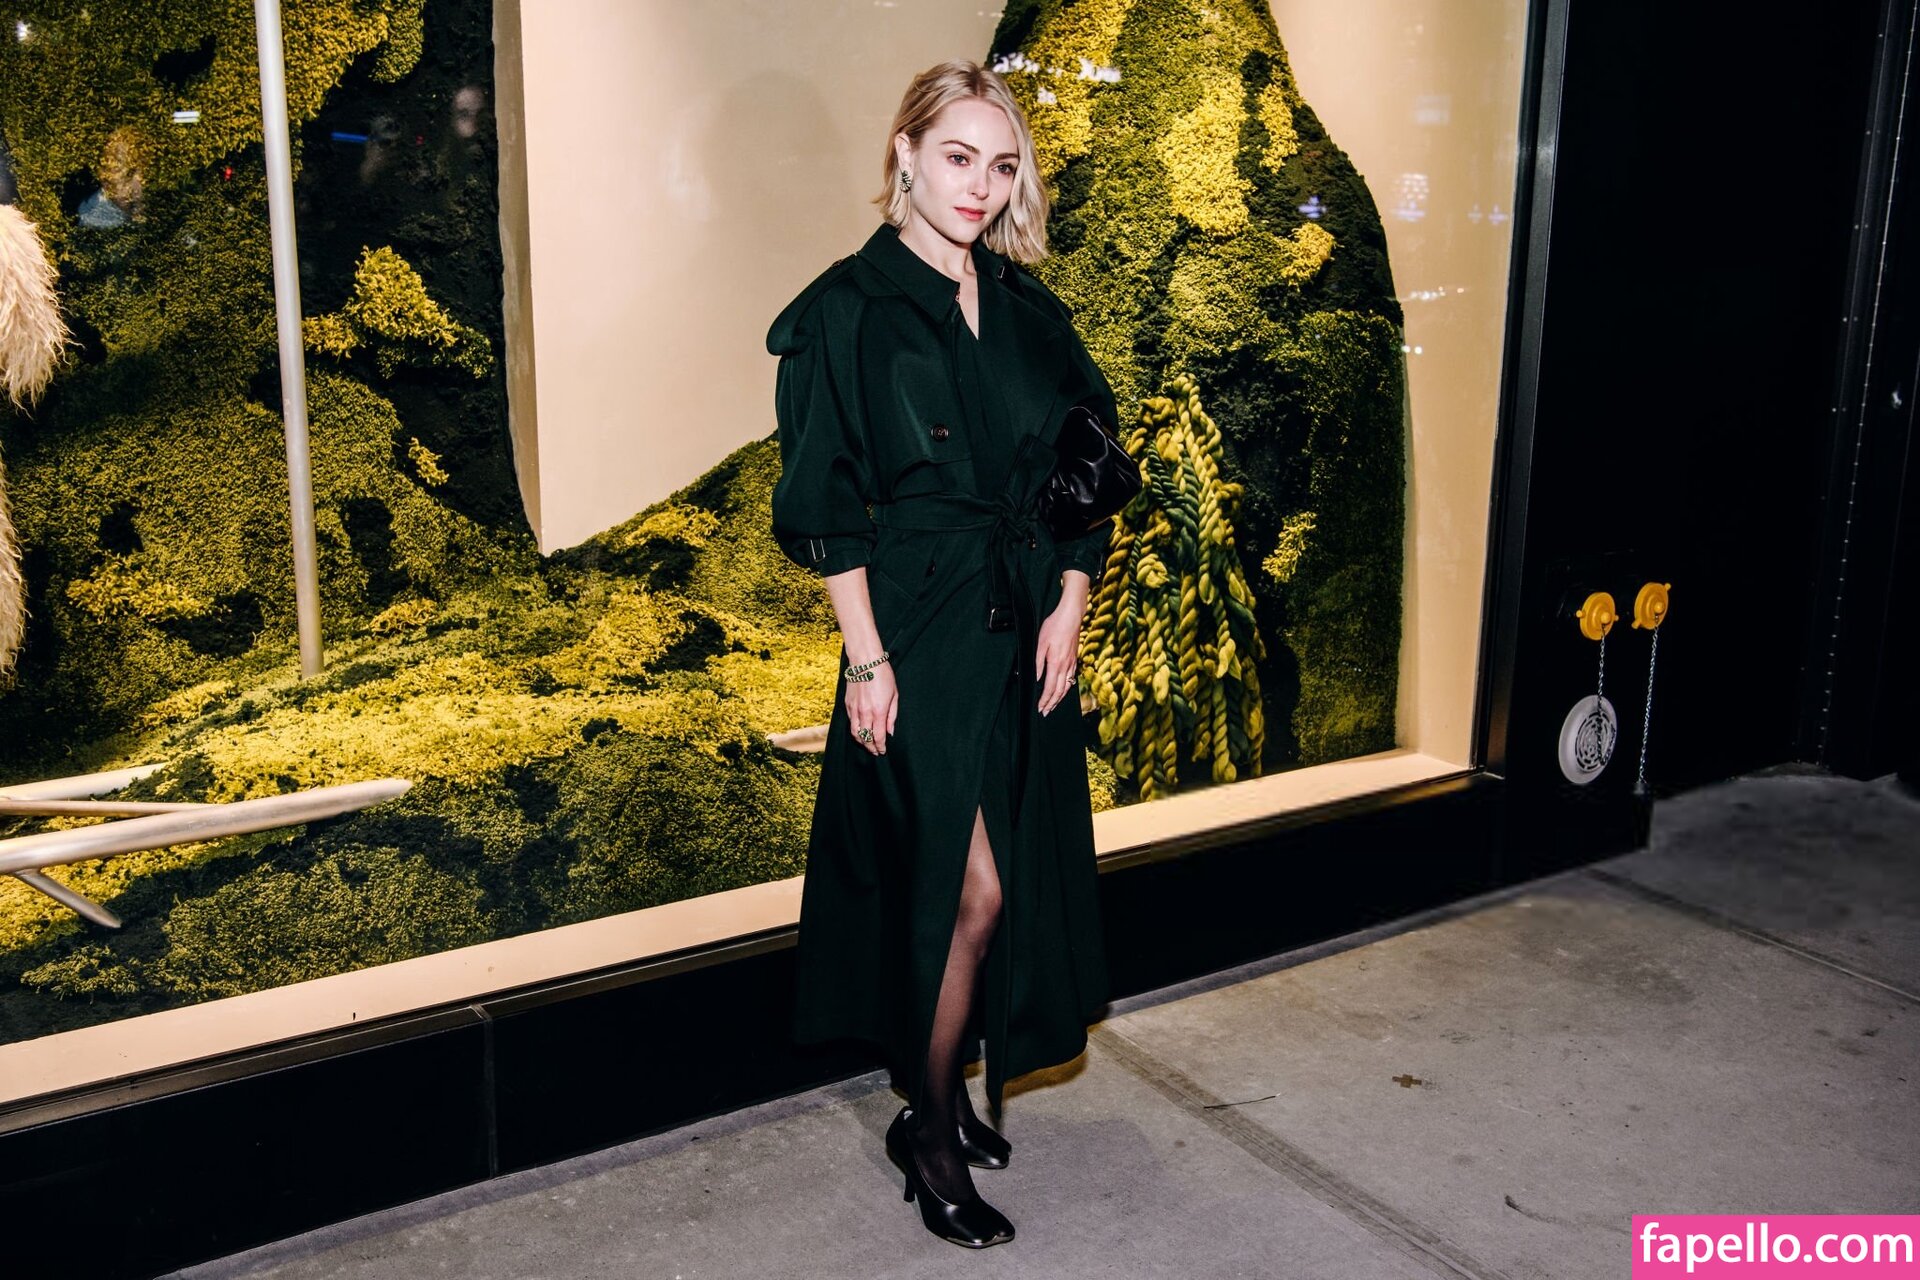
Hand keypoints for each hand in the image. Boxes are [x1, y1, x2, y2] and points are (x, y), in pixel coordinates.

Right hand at [845, 660, 897, 754]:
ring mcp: (854, 709)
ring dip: (861, 742)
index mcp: (878, 711)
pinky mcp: (847, 704)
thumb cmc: (883, 675)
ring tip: (867, 745)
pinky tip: (860, 732)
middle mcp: (865, 712)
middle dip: (871, 748)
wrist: (865, 661)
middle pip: (866, 738)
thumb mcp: (894, 695)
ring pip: (855, 733)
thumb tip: (890, 732)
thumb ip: (892, 716)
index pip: (878, 736)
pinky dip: (855, 731)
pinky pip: (851, 723)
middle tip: (876, 751)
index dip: (881, 746)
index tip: (883, 751)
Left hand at [1035, 571, 1090, 715]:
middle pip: (1059, 691)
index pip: (1050, 688)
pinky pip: (1072, 678)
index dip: (1045, 700)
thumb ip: (1038, 663)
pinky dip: (1067, 688)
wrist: (1071, 617)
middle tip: (1046, 712)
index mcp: (1055, 664)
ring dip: (1060, 698)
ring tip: (1054, 705)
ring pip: (1067, 686)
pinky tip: (1064, 690)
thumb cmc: (1054, 627)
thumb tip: (1037, 678)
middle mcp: (1065, 666)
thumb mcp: (1041, 643)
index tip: (1041, 708)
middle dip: (1052, 703)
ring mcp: (1072, 663)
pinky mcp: (1074, 659)